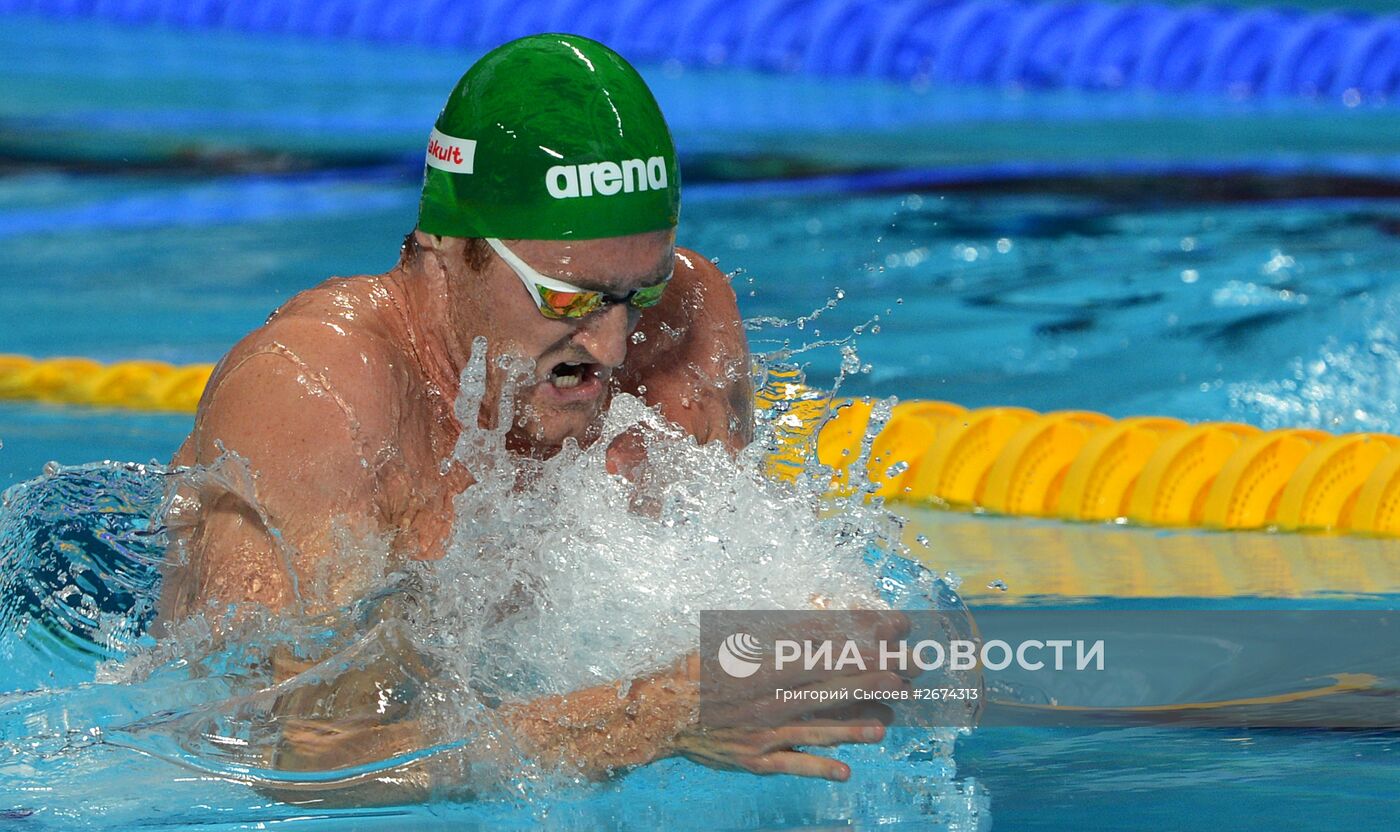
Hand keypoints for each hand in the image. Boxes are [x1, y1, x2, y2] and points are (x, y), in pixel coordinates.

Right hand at [663, 611, 912, 781]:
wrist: (657, 712)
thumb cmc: (695, 670)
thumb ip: (774, 632)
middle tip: (908, 674)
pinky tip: (847, 772)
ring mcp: (763, 733)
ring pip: (817, 729)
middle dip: (872, 680)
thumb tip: (816, 614)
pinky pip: (792, 764)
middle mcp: (768, 701)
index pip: (823, 652)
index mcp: (764, 666)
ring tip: (885, 726)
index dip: (861, 644)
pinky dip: (819, 768)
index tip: (893, 634)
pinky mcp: (755, 759)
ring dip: (853, 727)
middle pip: (830, 689)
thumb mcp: (731, 639)